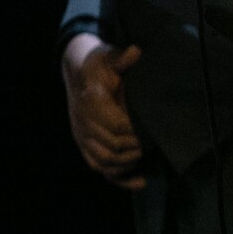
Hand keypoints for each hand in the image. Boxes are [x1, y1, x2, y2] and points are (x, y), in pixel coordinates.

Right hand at [61, 33, 145, 189]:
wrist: (77, 71)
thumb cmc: (100, 64)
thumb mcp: (110, 56)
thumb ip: (123, 59)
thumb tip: (136, 51)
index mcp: (92, 101)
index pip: (116, 125)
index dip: (136, 131)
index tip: (152, 131)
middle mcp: (83, 122)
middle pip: (111, 146)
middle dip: (135, 149)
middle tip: (155, 144)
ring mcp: (82, 136)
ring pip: (104, 161)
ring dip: (128, 164)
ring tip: (147, 158)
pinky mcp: (84, 145)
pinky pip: (99, 167)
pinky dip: (119, 178)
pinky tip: (140, 181)